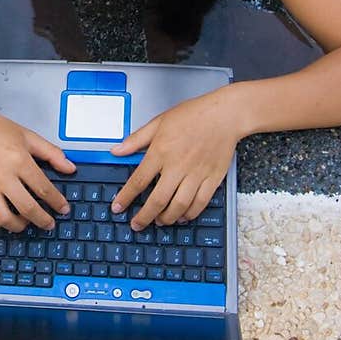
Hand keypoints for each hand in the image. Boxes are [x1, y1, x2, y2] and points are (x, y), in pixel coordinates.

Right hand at [0, 107, 75, 232]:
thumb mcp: (27, 136)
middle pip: (27, 208)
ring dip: (20, 226)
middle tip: (49, 223)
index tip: (63, 209)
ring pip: (5, 218)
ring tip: (26, 223)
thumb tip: (70, 168)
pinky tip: (4, 219)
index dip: (57, 203)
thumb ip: (51, 153)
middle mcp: (2, 175)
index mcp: (19, 159)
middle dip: (43, 220)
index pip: (44, 189)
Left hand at [108, 87, 240, 225]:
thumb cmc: (193, 115)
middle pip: (157, 200)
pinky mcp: (212, 179)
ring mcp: (196, 174)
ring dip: (167, 218)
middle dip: (144, 217)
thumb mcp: (158, 122)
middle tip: (137, 224)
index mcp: (161, 152)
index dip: (126, 197)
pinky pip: (200, 203)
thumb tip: (116, 151)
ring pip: (179, 206)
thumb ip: (136, 139)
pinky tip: (182, 216)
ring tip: (159, 221)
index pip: (138, 181)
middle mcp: (177, 166)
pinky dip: (190, 214)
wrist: (224, 115)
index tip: (118, 207)